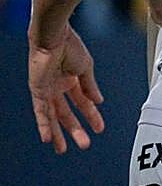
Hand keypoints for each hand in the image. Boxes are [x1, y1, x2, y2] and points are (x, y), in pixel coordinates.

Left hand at [28, 25, 104, 153]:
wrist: (55, 36)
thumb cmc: (70, 45)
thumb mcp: (86, 68)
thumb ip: (90, 86)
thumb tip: (98, 101)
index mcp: (72, 80)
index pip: (83, 103)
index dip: (92, 116)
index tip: (99, 128)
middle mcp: (58, 87)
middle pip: (66, 114)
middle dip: (75, 130)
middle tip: (84, 144)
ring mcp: (47, 90)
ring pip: (53, 117)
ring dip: (60, 133)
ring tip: (64, 149)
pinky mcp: (37, 91)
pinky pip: (40, 111)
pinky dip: (43, 124)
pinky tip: (48, 137)